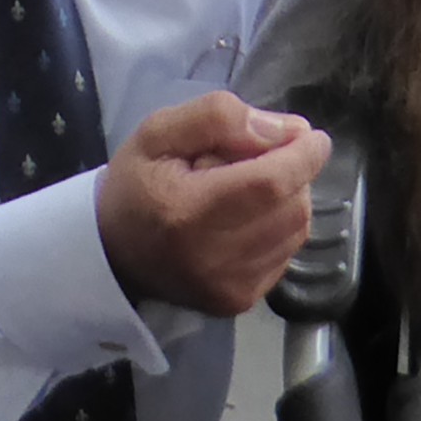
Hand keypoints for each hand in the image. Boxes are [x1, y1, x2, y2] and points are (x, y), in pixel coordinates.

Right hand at [97, 92, 331, 315]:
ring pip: (297, 231)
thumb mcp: (160, 132)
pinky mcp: (237, 302)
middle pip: (293, 206)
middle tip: (260, 159)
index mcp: (187, 212)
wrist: (110, 254)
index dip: (303, 155)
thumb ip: (220, 118)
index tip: (310, 136)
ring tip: (248, 190)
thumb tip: (288, 131)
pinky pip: (285, 255)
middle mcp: (212, 259)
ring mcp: (228, 287)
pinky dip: (279, 230)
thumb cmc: (137, 185)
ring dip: (289, 200)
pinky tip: (247, 220)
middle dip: (293, 173)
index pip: (271, 183)